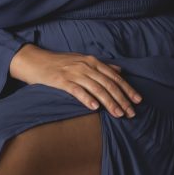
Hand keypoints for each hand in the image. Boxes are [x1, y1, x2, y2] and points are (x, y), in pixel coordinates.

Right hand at [10, 44, 141, 116]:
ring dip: (109, 102)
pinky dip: (87, 98)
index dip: (127, 89)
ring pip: (96, 88)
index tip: (138, 101)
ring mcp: (74, 73)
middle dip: (122, 99)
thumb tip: (119, 70)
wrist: (35, 60)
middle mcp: (86, 66)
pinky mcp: (61, 81)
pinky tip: (95, 108)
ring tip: (118, 114)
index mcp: (93, 61)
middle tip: (131, 113)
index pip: (115, 77)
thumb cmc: (60, 62)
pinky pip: (77, 90)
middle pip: (108, 84)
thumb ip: (101, 66)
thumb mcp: (82, 60)